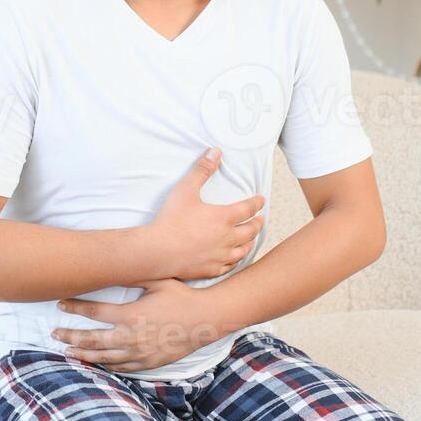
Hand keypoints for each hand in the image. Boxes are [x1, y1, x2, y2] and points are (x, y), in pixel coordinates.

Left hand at [51, 278, 226, 372]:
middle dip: (70, 337)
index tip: (60, 304)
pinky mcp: (148, 363)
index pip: (94, 312)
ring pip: (103, 357)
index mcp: (130, 314)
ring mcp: (139, 353)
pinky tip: (96, 363)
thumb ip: (134, 276)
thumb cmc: (181, 296)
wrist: (205, 320)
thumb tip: (114, 266)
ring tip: (68, 352)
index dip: (75, 307)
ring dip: (83, 354)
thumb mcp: (157, 281)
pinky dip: (106, 366)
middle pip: (92, 339)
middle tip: (55, 334)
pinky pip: (122, 367)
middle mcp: (131, 336)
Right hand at [147, 148, 265, 280]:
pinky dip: (236, 260)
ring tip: (251, 239)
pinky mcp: (212, 269)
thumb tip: (215, 151)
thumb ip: (202, 170)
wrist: (158, 251)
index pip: (248, 208)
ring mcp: (220, 256)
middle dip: (258, 223)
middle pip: (251, 230)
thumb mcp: (186, 189)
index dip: (257, 203)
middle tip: (260, 219)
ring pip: (243, 250)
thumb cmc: (171, 220)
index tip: (261, 200)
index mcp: (224, 217)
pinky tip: (234, 258)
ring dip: (250, 242)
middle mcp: (227, 238)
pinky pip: (230, 266)